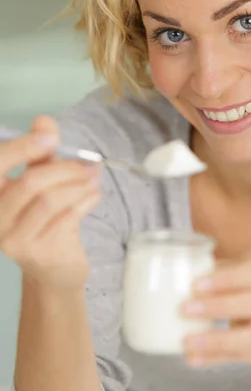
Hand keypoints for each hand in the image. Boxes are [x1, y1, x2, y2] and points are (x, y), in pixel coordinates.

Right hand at [0, 116, 100, 289]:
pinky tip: (94, 194)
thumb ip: (41, 154)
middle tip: (88, 163)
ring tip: (93, 178)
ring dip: (78, 184)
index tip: (50, 137)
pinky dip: (85, 200)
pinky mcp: (40, 253)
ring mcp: (15, 240)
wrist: (55, 270)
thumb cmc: (46, 222)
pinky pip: (67, 218)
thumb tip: (44, 121)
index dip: (22, 147)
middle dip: (64, 168)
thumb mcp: (42, 184)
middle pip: (30, 183)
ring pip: (50, 201)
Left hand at [182, 250, 250, 367]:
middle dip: (216, 307)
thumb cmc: (248, 287)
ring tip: (186, 342)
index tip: (195, 285)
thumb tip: (177, 272)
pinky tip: (193, 358)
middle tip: (184, 309)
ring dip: (214, 340)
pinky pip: (240, 356)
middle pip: (248, 303)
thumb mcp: (240, 270)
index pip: (248, 273)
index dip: (222, 280)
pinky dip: (214, 358)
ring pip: (247, 337)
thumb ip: (215, 270)